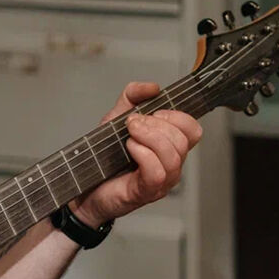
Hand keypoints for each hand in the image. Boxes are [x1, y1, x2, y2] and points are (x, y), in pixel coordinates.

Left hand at [71, 81, 201, 227]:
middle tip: (133, 124)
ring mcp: (162, 180)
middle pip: (183, 140)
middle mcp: (171, 164)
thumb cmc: (104, 159)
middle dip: (156, 124)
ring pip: (173, 155)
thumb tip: (153, 87)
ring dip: (149, 137)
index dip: (176, 116)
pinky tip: (130, 149)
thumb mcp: (116, 119)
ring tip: (129, 135)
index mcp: (169, 146)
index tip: (153, 112)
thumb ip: (133, 97)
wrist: (85, 187)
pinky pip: (157, 172)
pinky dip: (143, 154)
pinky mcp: (147, 191)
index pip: (192, 129)